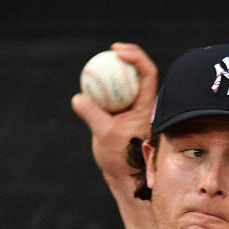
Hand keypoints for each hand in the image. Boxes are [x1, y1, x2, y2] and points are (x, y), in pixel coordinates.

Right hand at [71, 42, 158, 189]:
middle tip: (111, 50)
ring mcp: (136, 111)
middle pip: (141, 73)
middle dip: (128, 57)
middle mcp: (146, 106)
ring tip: (100, 66)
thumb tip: (78, 97)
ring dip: (117, 72)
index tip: (119, 52)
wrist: (126, 178)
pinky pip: (118, 97)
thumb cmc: (121, 159)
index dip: (137, 56)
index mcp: (149, 107)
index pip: (148, 73)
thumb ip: (92, 114)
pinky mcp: (126, 118)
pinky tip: (92, 87)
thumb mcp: (104, 135)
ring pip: (129, 84)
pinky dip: (107, 89)